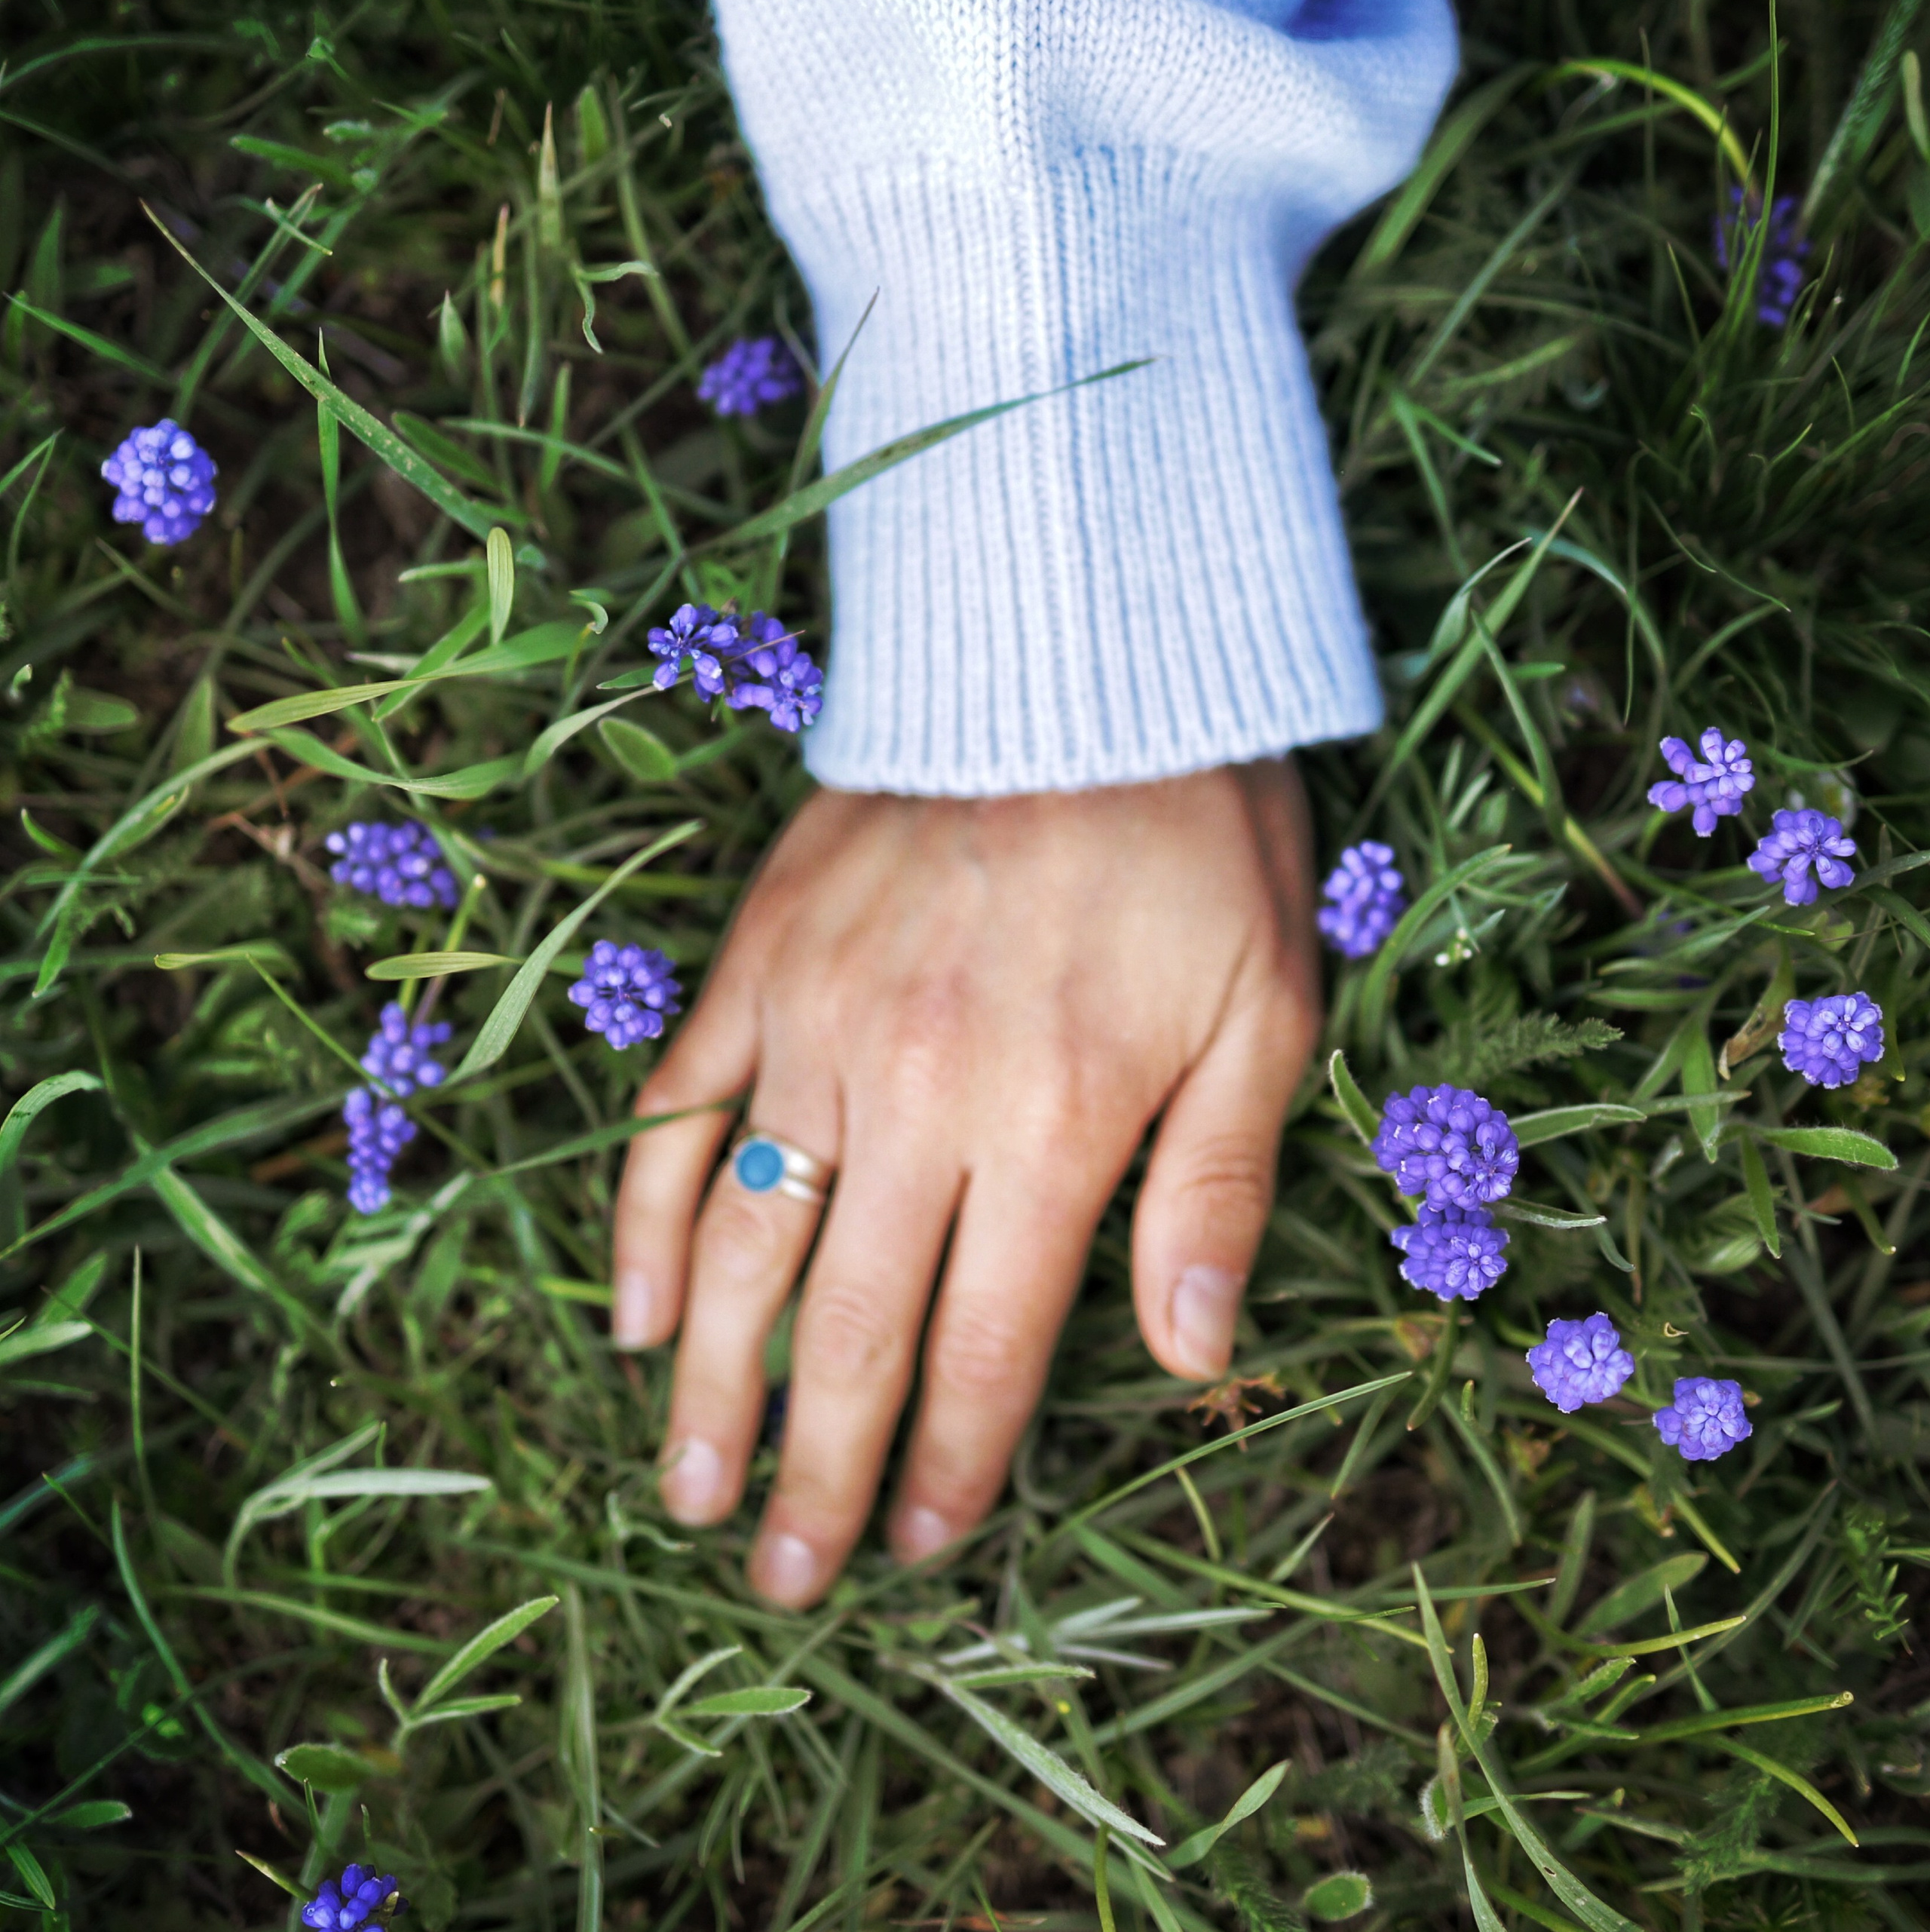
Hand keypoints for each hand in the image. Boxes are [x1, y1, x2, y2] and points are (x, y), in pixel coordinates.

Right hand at [611, 761, 1320, 1606]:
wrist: (1082, 656)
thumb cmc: (1195, 841)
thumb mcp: (1262, 1013)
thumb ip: (1214, 1192)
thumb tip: (1190, 1362)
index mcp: (1052, 1120)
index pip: (988, 1345)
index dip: (955, 1463)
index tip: (924, 1543)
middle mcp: (917, 1092)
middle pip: (848, 1326)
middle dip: (816, 1469)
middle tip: (778, 1578)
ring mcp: (817, 1024)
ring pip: (738, 1238)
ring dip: (707, 1381)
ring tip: (683, 1485)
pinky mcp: (758, 960)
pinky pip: (676, 1107)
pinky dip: (643, 1215)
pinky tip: (629, 1310)